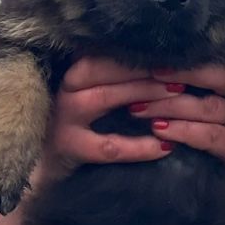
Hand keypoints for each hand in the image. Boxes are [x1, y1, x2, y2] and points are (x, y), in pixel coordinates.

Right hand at [0, 56, 179, 224]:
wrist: (42, 172)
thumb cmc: (79, 130)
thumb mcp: (91, 98)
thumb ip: (115, 82)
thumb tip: (161, 64)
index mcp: (71, 74)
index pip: (105, 53)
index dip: (138, 52)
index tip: (172, 53)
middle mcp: (62, 90)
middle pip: (105, 69)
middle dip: (145, 69)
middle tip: (182, 72)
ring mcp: (62, 120)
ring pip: (105, 99)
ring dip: (143, 95)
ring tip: (179, 97)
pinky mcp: (68, 150)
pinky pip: (109, 147)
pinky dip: (139, 147)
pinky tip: (165, 147)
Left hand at [127, 64, 224, 224]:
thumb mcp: (210, 121)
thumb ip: (190, 100)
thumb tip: (145, 84)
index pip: (211, 63)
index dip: (181, 60)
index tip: (148, 57)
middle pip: (214, 77)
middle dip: (175, 75)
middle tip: (140, 76)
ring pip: (208, 107)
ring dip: (169, 105)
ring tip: (138, 108)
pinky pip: (211, 136)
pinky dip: (183, 131)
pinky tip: (159, 131)